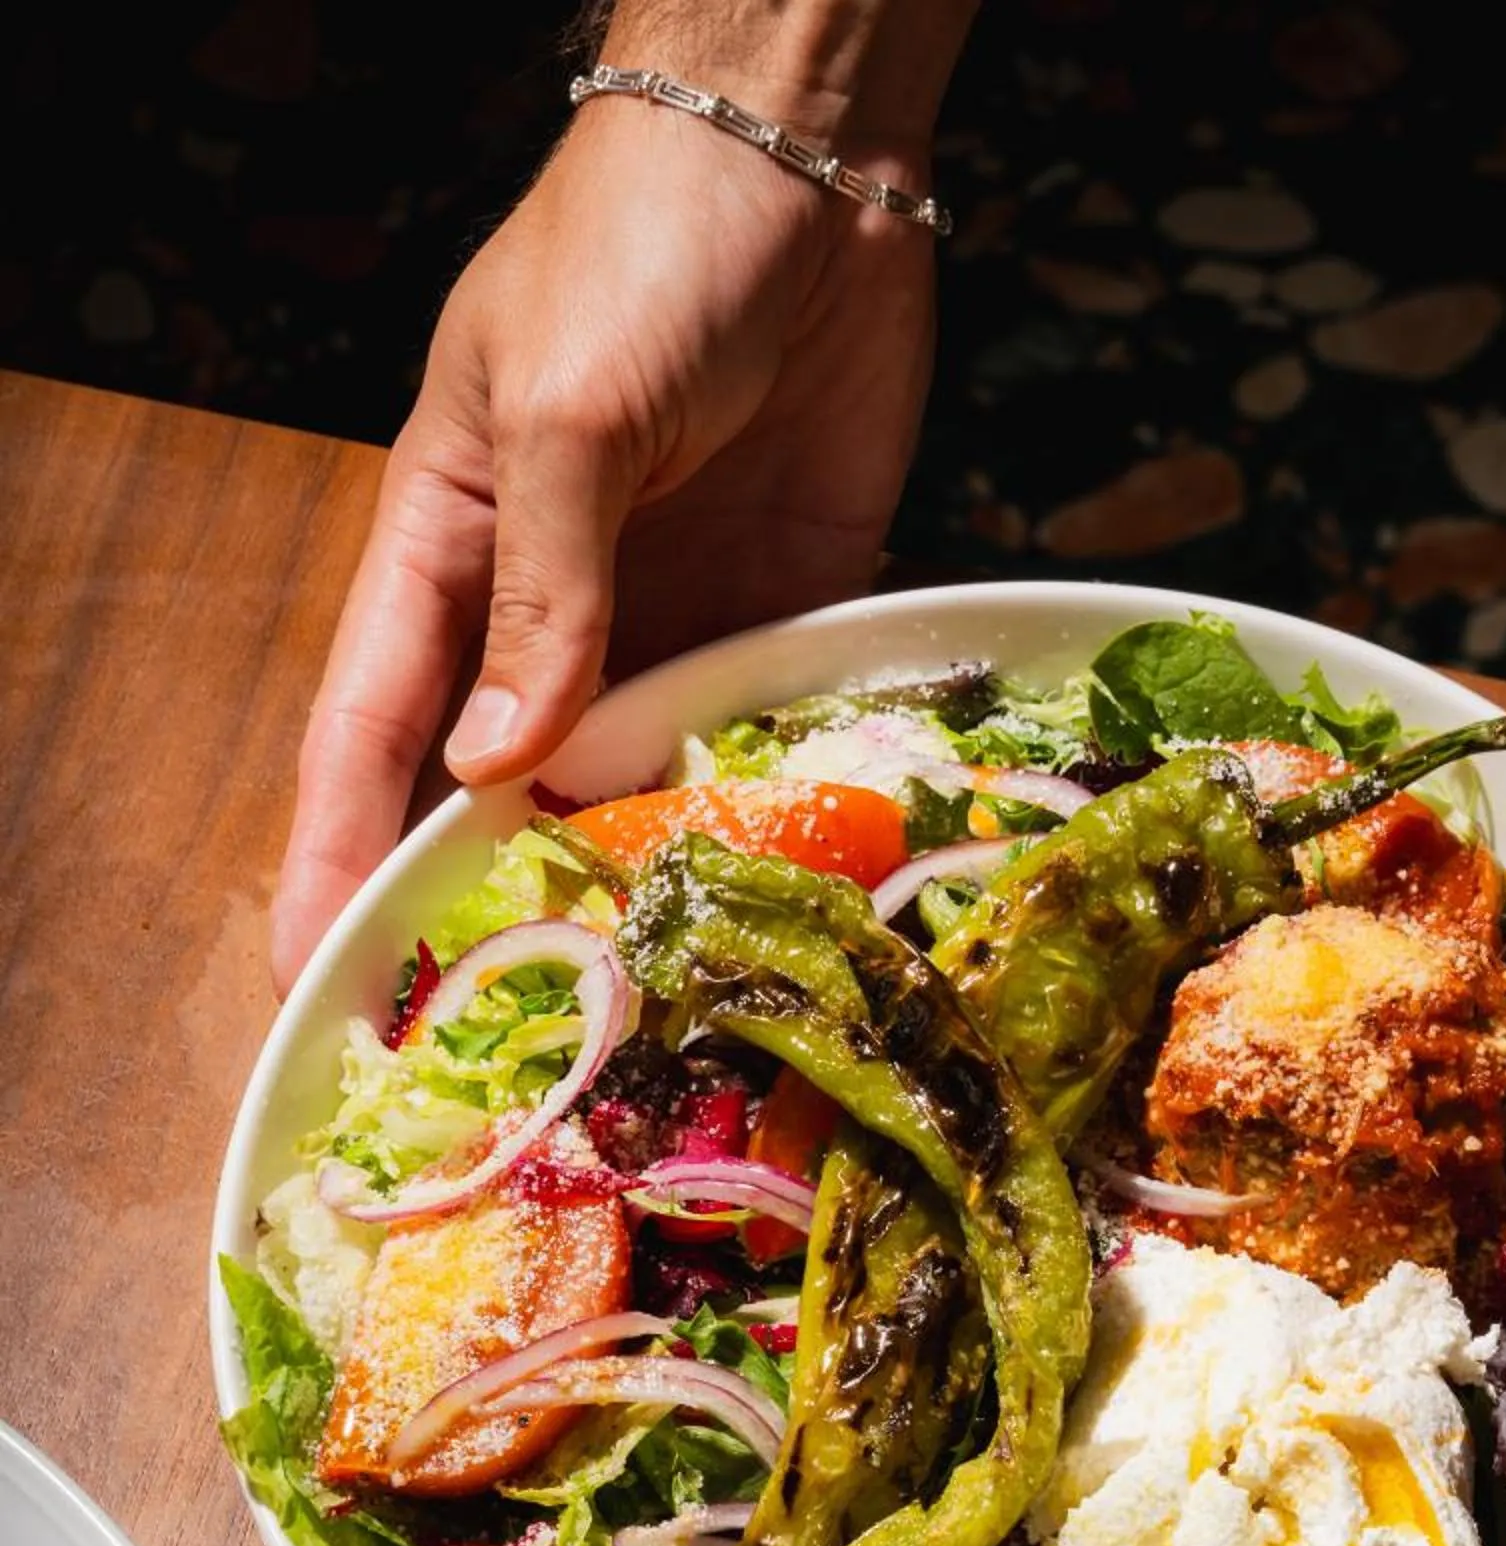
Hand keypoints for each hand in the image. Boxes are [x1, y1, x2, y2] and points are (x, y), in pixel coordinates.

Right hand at [270, 73, 940, 993]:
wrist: (812, 157)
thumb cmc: (642, 240)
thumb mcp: (566, 410)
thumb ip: (546, 593)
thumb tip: (502, 766)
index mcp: (449, 548)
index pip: (369, 736)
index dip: (338, 862)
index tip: (322, 979)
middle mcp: (550, 607)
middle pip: (497, 792)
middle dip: (486, 913)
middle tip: (486, 1058)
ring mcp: (666, 618)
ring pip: (632, 787)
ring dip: (634, 892)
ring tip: (635, 1022)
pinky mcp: (780, 612)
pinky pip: (759, 739)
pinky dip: (761, 818)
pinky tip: (766, 912)